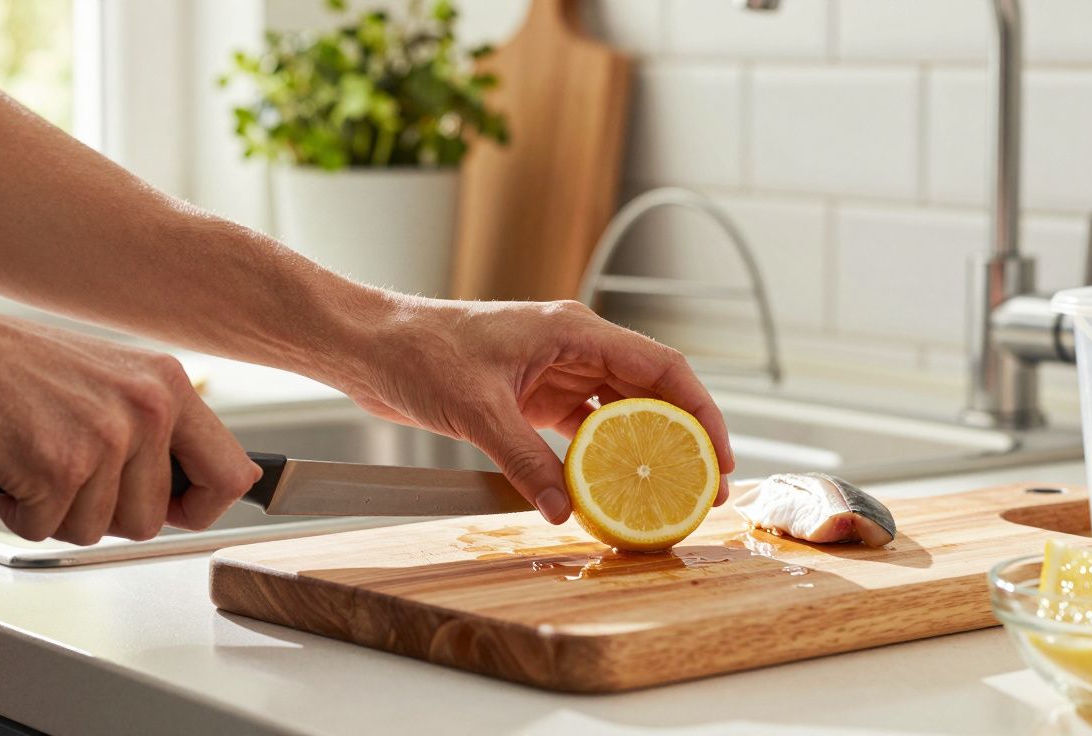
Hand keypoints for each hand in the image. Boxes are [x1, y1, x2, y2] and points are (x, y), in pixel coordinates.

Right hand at [0, 298, 260, 543]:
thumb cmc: (19, 367)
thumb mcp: (115, 381)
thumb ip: (157, 429)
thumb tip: (196, 486)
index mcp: (170, 387)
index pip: (231, 474)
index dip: (203, 508)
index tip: (179, 512)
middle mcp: (148, 408)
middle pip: (151, 518)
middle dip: (104, 512)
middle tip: (69, 474)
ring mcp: (105, 437)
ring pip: (98, 531)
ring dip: (58, 512)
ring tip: (37, 462)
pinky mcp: (57, 465)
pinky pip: (47, 529)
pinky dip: (21, 513)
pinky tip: (11, 468)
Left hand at [343, 297, 734, 523]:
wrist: (374, 349)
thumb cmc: (420, 351)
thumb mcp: (477, 409)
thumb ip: (523, 459)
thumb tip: (563, 510)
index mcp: (574, 331)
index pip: (660, 366)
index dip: (699, 410)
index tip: (718, 455)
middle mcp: (574, 348)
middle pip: (649, 391)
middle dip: (681, 438)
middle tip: (701, 487)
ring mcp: (555, 372)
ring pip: (620, 412)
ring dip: (643, 450)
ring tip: (665, 494)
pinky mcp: (533, 398)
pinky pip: (582, 430)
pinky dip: (598, 458)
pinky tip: (607, 489)